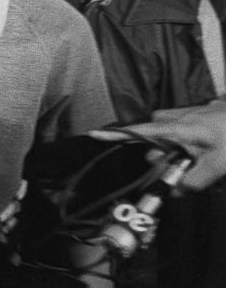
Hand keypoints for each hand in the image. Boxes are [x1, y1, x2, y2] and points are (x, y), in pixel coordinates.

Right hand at [91, 100, 225, 191]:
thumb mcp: (218, 165)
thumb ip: (194, 182)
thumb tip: (173, 192)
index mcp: (175, 128)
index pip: (138, 132)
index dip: (115, 135)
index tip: (93, 134)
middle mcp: (170, 117)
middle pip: (153, 144)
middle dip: (165, 159)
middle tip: (188, 166)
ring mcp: (178, 113)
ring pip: (165, 140)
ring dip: (177, 151)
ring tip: (202, 154)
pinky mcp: (185, 113)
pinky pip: (174, 132)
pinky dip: (184, 143)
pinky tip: (204, 145)